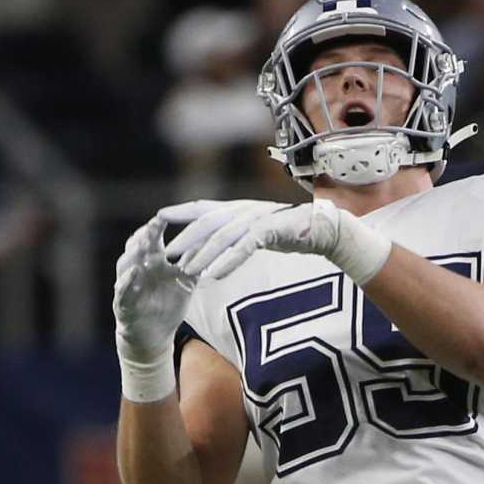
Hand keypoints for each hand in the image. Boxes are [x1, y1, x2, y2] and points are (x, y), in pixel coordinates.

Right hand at [113, 215, 193, 370]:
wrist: (154, 335)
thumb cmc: (167, 304)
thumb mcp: (185, 281)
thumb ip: (194, 261)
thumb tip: (213, 240)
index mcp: (152, 261)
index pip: (153, 238)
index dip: (159, 226)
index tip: (171, 214)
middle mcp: (137, 268)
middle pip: (138, 246)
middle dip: (146, 234)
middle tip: (156, 223)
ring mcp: (127, 284)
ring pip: (126, 263)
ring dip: (134, 253)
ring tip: (144, 243)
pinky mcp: (123, 303)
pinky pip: (122, 290)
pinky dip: (127, 281)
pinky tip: (135, 273)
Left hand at [160, 198, 390, 284]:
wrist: (324, 230)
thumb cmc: (292, 232)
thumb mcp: (259, 231)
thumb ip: (238, 235)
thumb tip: (217, 247)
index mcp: (239, 208)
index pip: (204, 207)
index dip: (181, 211)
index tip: (159, 217)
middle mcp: (245, 209)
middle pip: (208, 223)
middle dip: (185, 239)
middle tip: (166, 255)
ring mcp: (257, 219)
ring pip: (223, 237)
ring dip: (203, 255)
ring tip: (187, 272)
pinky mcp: (270, 231)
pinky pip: (244, 248)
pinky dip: (228, 262)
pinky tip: (214, 276)